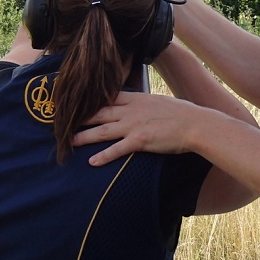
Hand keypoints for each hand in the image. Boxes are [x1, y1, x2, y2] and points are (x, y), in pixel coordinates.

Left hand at [72, 91, 194, 164]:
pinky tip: (92, 162)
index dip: (92, 101)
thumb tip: (141, 106)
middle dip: (81, 117)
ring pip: (103, 131)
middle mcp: (132, 110)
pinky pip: (117, 149)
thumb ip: (146, 104)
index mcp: (137, 99)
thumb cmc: (182, 114)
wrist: (195, 124)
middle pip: (100, 113)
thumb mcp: (161, 102)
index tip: (79, 103)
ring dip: (84, 136)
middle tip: (64, 121)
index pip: (109, 97)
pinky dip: (103, 156)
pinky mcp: (140, 141)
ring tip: (70, 141)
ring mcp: (134, 125)